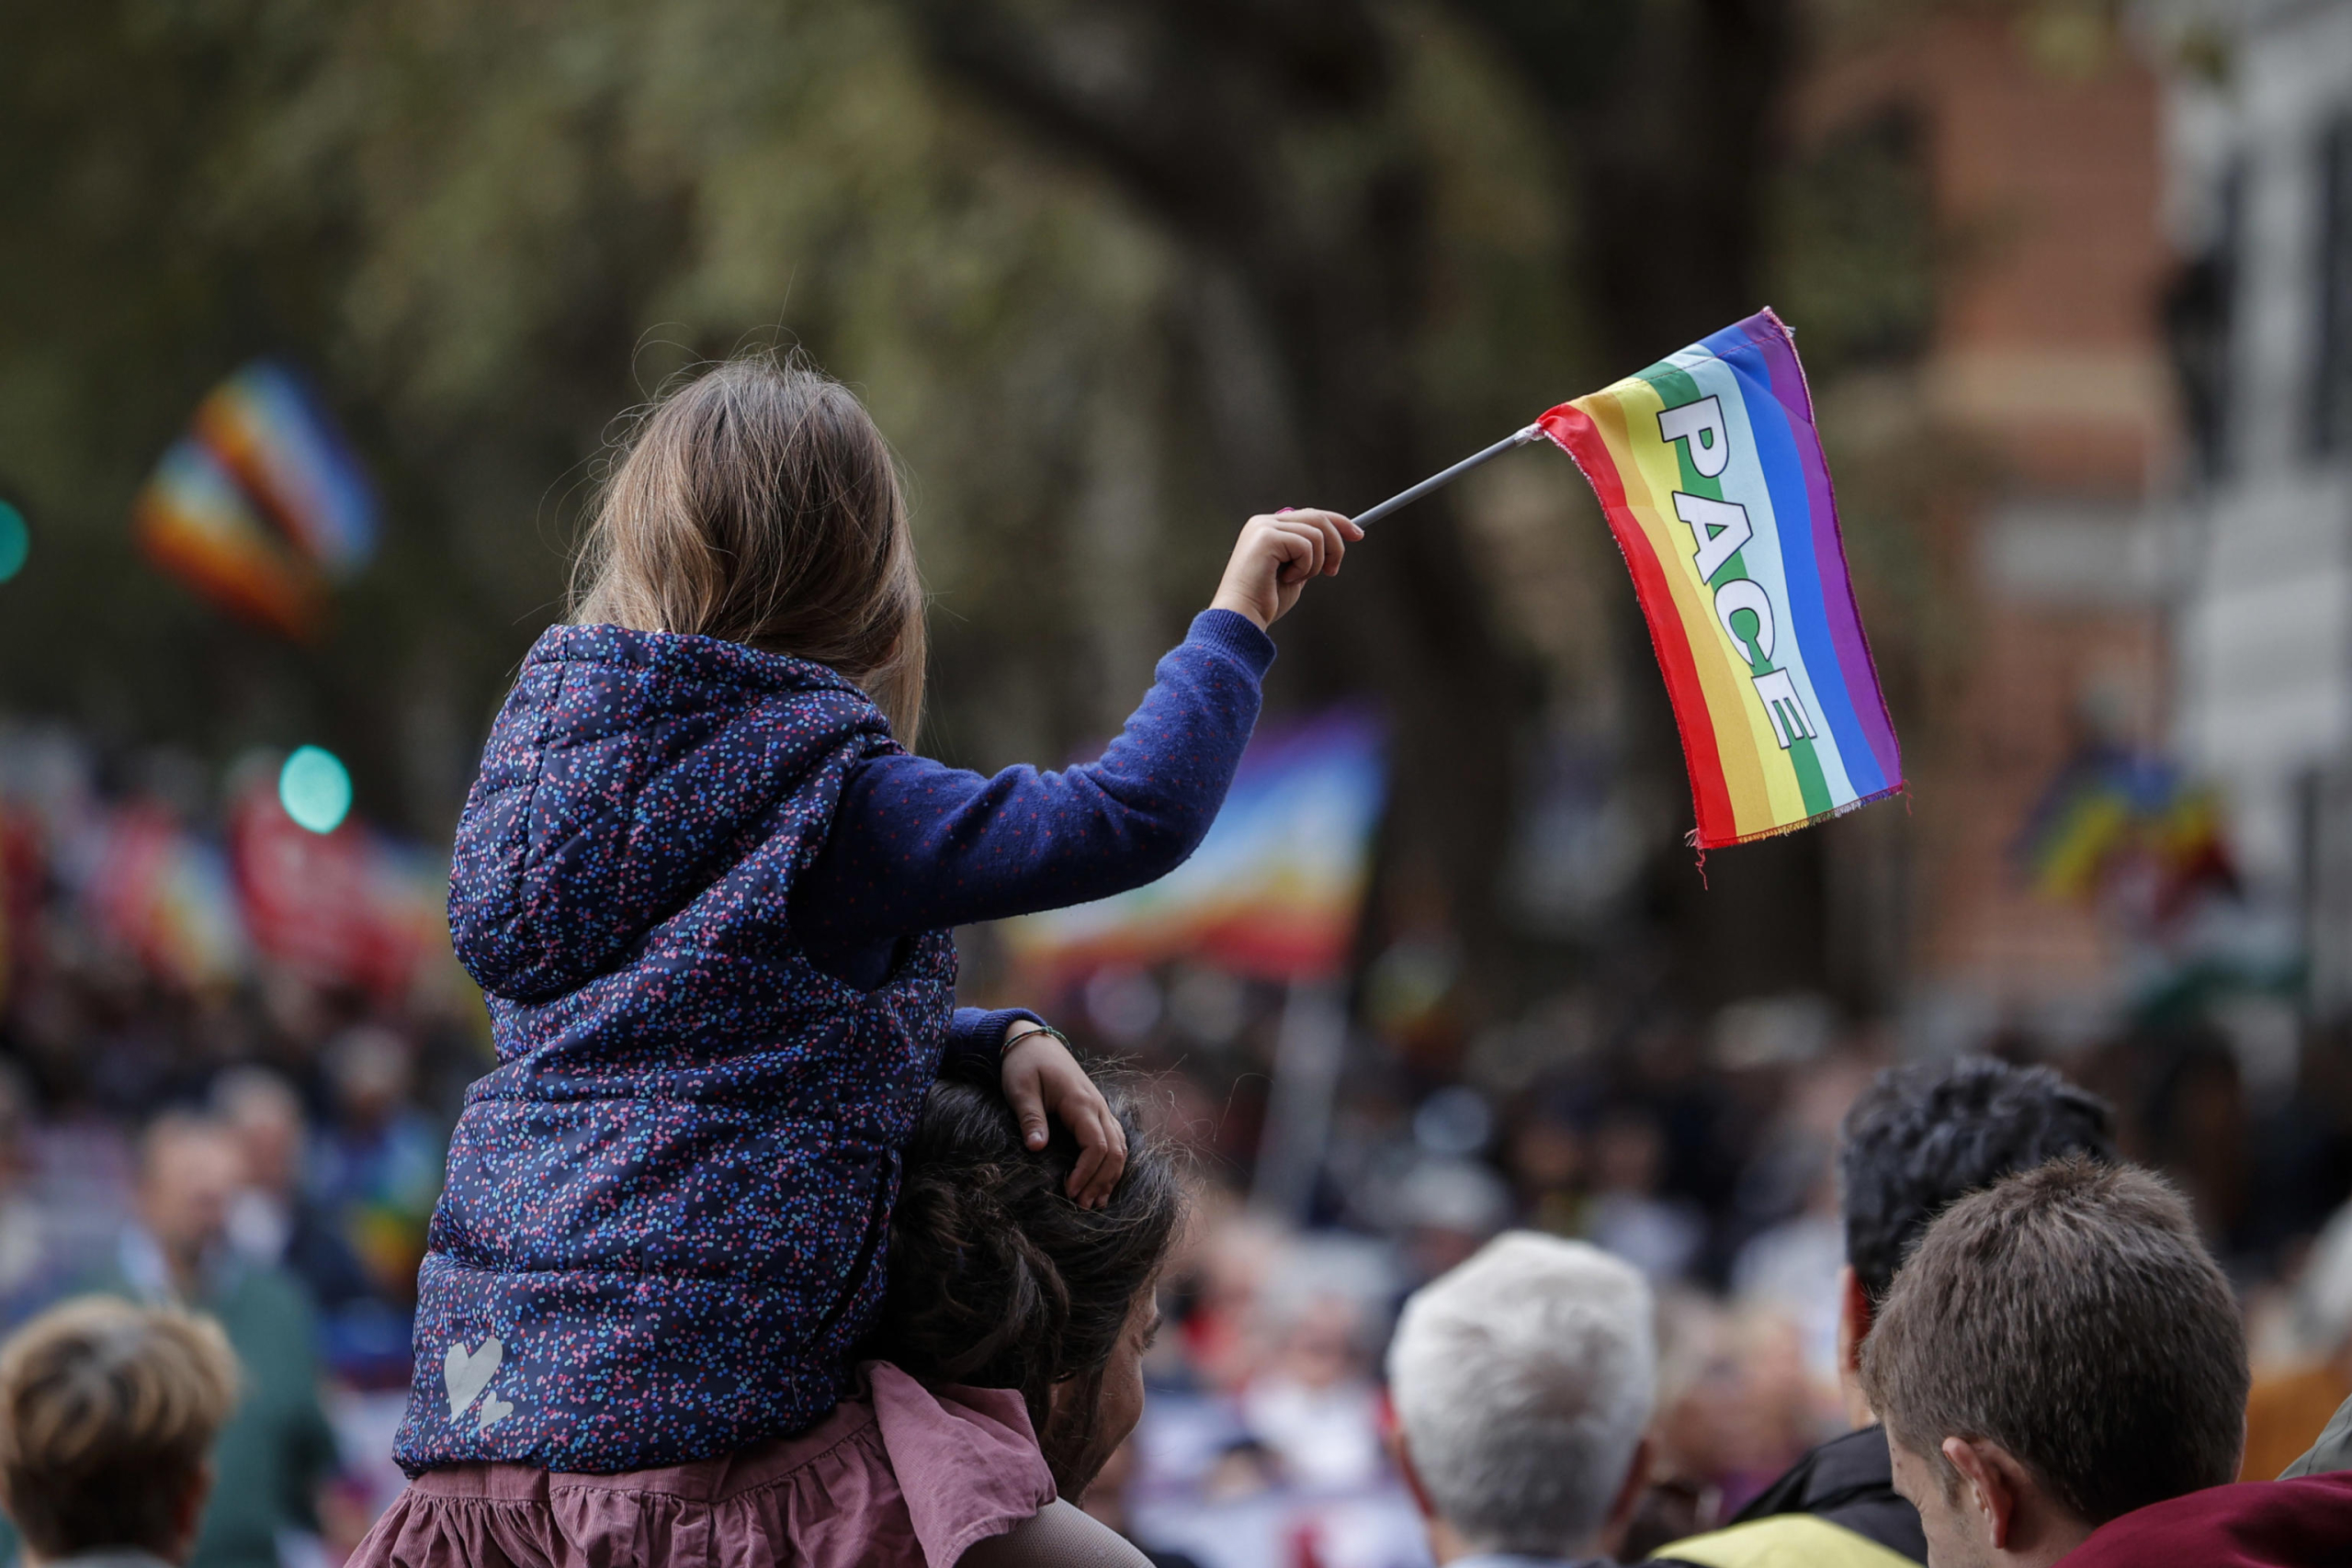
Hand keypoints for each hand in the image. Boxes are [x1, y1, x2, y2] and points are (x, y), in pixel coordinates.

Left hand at [1000, 1022, 1128, 1207]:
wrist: (1032, 1041)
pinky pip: (1115, 1139)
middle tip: (1082, 1206)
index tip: (1069, 1191)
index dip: (1087, 1172)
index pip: (1097, 1145)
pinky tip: (1102, 1182)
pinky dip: (1112, 1163)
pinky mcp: (1095, 1111)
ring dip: (1110, 1175)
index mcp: (1081, 1102)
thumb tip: (1037, 1149)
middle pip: (1115, 1150)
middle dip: (1102, 1181)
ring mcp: (1099, 1108)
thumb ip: (1031, 1119)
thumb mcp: (1021, 1090)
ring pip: (1120, 1146)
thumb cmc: (1024, 1065)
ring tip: (1095, 1202)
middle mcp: (1097, 1106)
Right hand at [1209, 508, 1361, 629]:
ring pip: (1316, 533)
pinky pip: (1306, 545)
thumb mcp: (1295, 572)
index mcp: (1268, 527)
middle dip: (1336, 544)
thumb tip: (1334, 543)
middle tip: (1333, 571)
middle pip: (1317, 517)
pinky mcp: (1266, 536)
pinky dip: (1304, 567)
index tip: (1357, 534)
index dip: (1337, 522)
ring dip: (1316, 563)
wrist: (1243, 616)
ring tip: (1298, 579)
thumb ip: (1307, 554)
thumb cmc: (1265, 601)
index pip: (1310, 515)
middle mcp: (1264, 522)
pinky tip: (1287, 579)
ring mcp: (1264, 527)